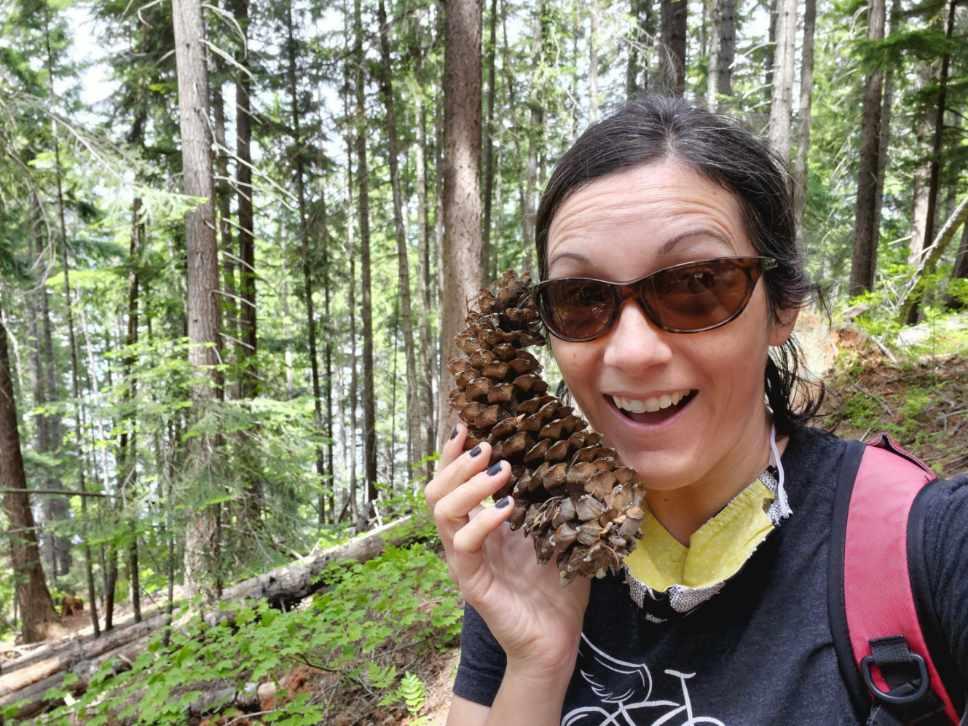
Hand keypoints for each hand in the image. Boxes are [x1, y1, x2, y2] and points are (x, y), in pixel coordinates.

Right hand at [426, 425, 590, 677]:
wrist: (556, 639)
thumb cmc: (556, 585)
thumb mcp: (555, 529)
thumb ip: (551, 497)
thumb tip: (568, 453)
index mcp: (480, 523)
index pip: (452, 480)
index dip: (454, 451)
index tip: (468, 422)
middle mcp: (465, 538)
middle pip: (436, 490)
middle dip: (458, 461)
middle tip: (488, 446)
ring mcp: (465, 560)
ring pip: (441, 511)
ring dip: (468, 484)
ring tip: (501, 470)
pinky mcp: (472, 582)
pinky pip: (464, 545)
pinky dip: (483, 521)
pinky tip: (507, 508)